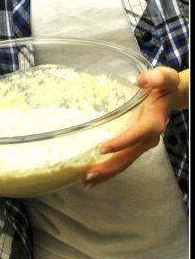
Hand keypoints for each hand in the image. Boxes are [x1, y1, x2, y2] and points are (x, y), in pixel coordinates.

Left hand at [84, 66, 184, 186]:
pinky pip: (123, 159)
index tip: (102, 148)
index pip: (136, 135)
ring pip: (125, 162)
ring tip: (87, 180)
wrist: (171, 95)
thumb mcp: (165, 77)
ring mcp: (142, 143)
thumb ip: (157, 78)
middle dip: (109, 167)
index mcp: (154, 121)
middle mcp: (149, 137)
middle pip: (128, 156)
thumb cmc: (164, 85)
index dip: (121, 142)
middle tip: (89, 176)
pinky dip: (110, 168)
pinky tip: (94, 174)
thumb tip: (140, 80)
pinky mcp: (136, 144)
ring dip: (107, 172)